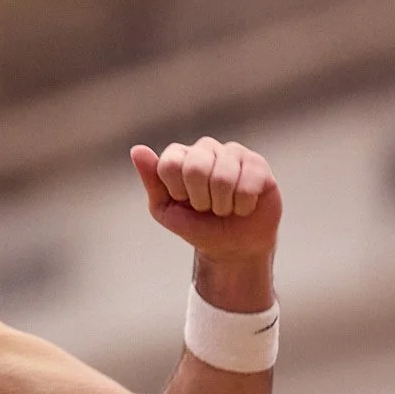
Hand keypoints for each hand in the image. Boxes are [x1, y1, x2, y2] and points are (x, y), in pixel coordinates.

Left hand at [130, 137, 280, 263]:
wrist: (232, 246)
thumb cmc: (196, 225)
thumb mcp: (165, 209)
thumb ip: (152, 180)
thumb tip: (137, 149)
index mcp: (179, 155)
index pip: (170, 164)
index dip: (178, 192)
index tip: (184, 201)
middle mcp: (205, 148)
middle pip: (196, 168)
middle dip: (201, 200)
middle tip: (206, 207)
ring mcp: (233, 153)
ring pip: (223, 177)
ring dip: (223, 205)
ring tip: (225, 208)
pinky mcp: (257, 164)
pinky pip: (248, 184)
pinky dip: (243, 205)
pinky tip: (244, 206)